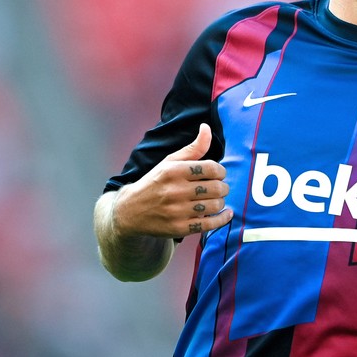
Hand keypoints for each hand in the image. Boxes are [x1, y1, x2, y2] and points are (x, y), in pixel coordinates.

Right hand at [113, 123, 231, 238]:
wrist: (131, 211)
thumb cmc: (155, 183)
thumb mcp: (169, 162)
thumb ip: (193, 148)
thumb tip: (206, 128)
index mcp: (174, 171)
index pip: (211, 169)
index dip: (221, 171)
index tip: (218, 174)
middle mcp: (175, 191)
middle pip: (216, 188)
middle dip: (223, 187)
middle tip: (219, 187)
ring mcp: (177, 211)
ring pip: (215, 205)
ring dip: (221, 202)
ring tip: (216, 199)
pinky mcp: (179, 228)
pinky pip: (209, 224)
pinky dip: (222, 219)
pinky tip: (226, 213)